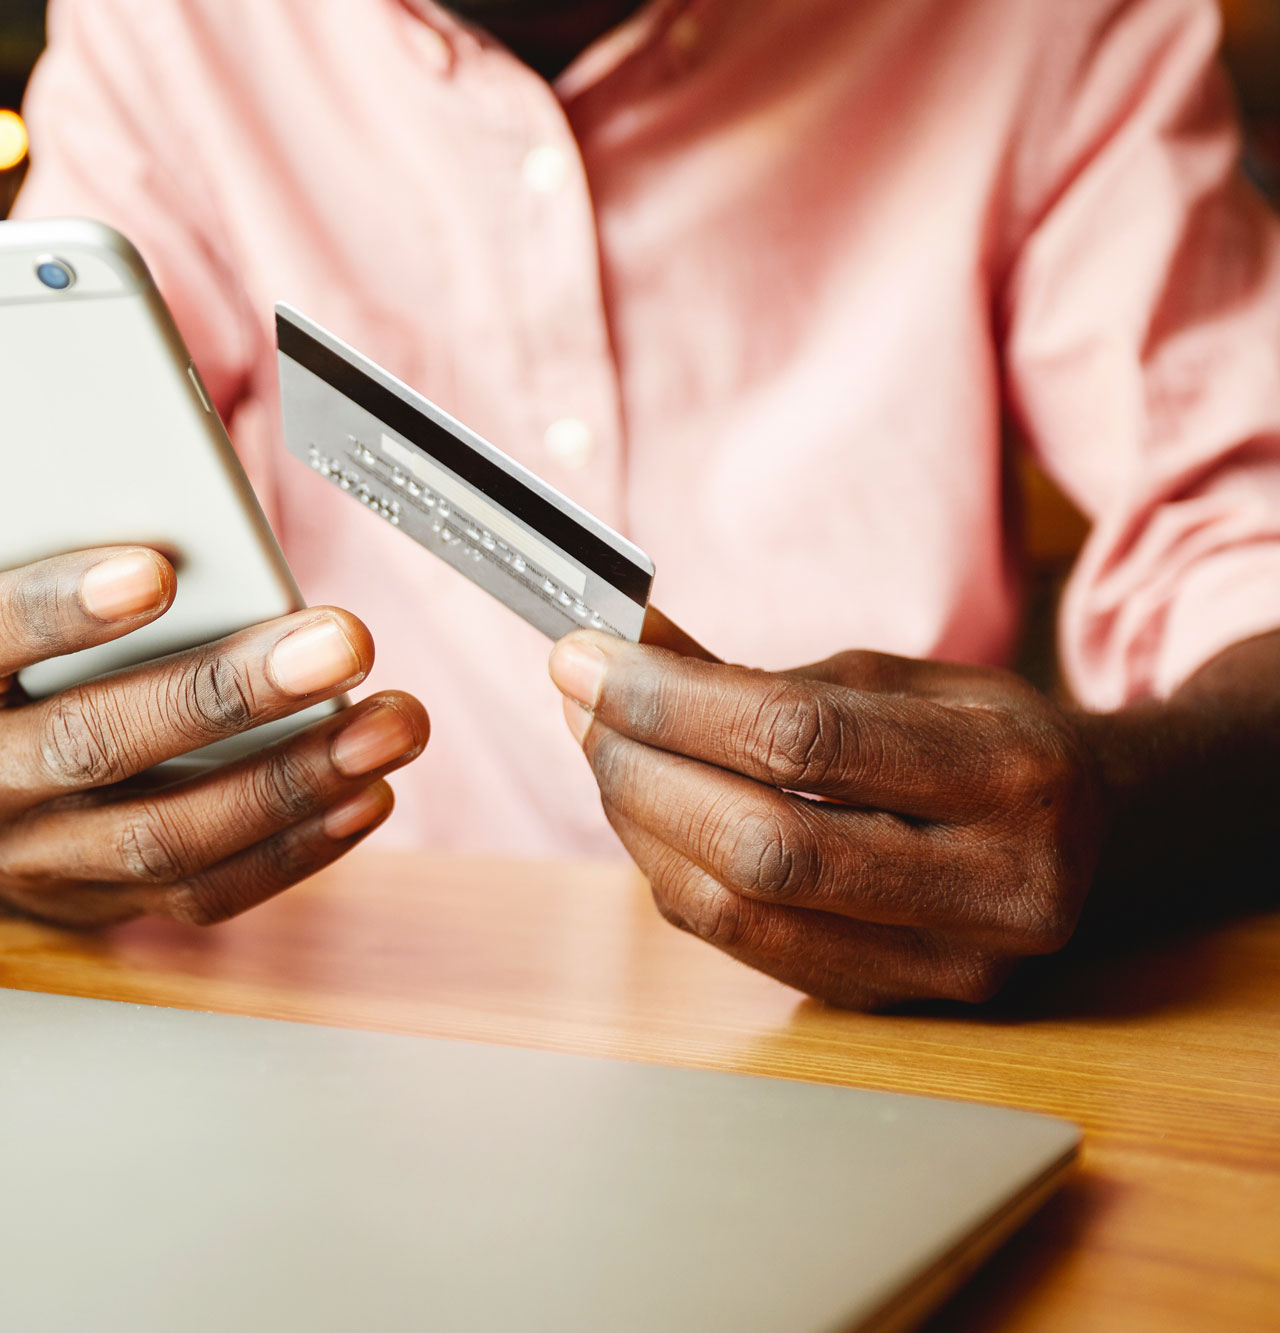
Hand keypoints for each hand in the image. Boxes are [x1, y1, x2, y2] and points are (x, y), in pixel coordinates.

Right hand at [0, 546, 427, 927]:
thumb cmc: (32, 666)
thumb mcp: (31, 603)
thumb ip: (104, 569)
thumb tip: (221, 535)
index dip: (61, 605)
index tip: (154, 569)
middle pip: (95, 741)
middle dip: (226, 692)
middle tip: (337, 643)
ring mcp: (45, 855)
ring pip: (164, 833)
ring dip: (290, 779)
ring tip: (386, 725)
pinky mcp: (114, 904)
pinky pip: (209, 891)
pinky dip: (298, 846)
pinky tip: (364, 794)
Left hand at [549, 635, 1104, 1008]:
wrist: (1096, 837)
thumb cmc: (981, 737)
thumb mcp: (895, 677)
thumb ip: (756, 673)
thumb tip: (617, 646)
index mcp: (1016, 775)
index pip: (803, 740)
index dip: (672, 699)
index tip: (585, 655)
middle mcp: (996, 888)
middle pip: (762, 845)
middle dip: (641, 767)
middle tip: (579, 701)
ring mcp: (947, 966)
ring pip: (737, 910)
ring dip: (639, 822)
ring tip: (602, 746)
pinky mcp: (892, 1006)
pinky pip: (741, 943)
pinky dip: (671, 869)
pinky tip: (645, 809)